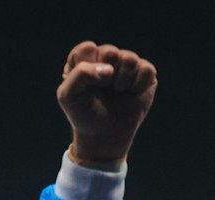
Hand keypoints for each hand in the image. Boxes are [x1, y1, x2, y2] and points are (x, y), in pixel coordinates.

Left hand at [57, 41, 156, 163]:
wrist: (105, 135)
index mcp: (84, 60)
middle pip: (110, 51)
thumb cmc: (84, 114)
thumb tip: (109, 69)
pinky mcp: (145, 73)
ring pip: (130, 59)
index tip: (86, 87)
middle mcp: (106, 59)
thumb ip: (80, 75)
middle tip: (103, 89)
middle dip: (105, 75)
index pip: (86, 49)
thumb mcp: (68, 96)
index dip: (87, 69)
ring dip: (122, 82)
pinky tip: (130, 94)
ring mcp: (126, 65)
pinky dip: (137, 86)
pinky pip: (146, 70)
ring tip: (116, 92)